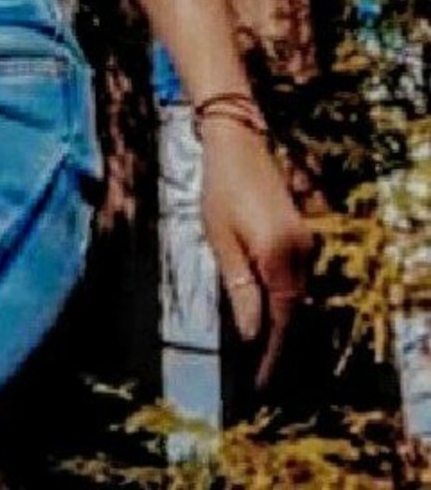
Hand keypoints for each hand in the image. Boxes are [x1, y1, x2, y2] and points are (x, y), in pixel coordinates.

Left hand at [200, 119, 314, 388]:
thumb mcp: (221, 240)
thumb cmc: (220, 189)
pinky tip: (267, 309)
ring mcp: (306, 242)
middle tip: (260, 374)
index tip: (261, 383)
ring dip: (282, 321)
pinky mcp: (303, 233)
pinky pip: (297, 277)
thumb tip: (253, 335)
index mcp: (280, 257)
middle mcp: (302, 253)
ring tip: (261, 351)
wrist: (238, 144)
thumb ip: (240, 288)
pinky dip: (285, 298)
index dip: (272, 354)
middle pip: (295, 311)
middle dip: (278, 343)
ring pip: (298, 295)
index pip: (282, 319)